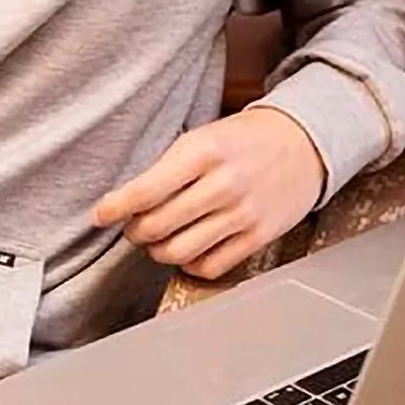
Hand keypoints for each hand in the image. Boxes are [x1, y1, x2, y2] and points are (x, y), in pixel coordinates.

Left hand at [94, 109, 326, 280]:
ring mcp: (242, 214)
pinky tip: (190, 249)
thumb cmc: (245, 140)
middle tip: (136, 224)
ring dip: (158, 251)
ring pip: (178, 252)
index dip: (116, 207)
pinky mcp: (257, 237)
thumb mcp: (203, 136)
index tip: (101, 214)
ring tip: (160, 239)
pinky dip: (189, 264)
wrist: (303, 144)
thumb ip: (167, 167)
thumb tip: (126, 203)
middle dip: (136, 230)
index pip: (146, 190)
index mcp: (205, 151)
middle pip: (157, 226)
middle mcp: (223, 184)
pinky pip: (209, 267)